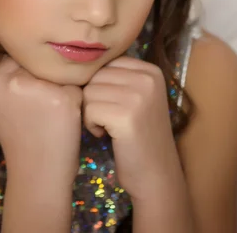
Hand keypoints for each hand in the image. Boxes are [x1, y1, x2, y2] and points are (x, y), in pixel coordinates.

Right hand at [0, 56, 82, 187]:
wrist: (36, 176)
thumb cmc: (23, 139)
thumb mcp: (3, 105)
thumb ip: (13, 78)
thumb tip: (35, 51)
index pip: (18, 56)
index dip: (31, 71)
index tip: (35, 91)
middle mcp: (12, 81)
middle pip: (40, 62)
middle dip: (47, 78)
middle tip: (45, 106)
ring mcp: (38, 88)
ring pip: (59, 71)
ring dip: (63, 86)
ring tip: (55, 113)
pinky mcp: (62, 99)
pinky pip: (77, 86)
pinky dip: (77, 101)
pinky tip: (67, 119)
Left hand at [83, 56, 179, 200]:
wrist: (156, 175)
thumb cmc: (139, 135)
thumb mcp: (137, 96)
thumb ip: (118, 76)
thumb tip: (81, 60)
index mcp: (150, 70)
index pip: (106, 63)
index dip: (101, 85)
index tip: (114, 105)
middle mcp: (147, 78)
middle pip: (96, 75)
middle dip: (94, 98)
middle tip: (109, 118)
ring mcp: (138, 96)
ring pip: (89, 91)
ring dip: (91, 112)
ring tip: (109, 126)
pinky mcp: (126, 115)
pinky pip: (89, 109)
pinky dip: (91, 124)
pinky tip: (106, 135)